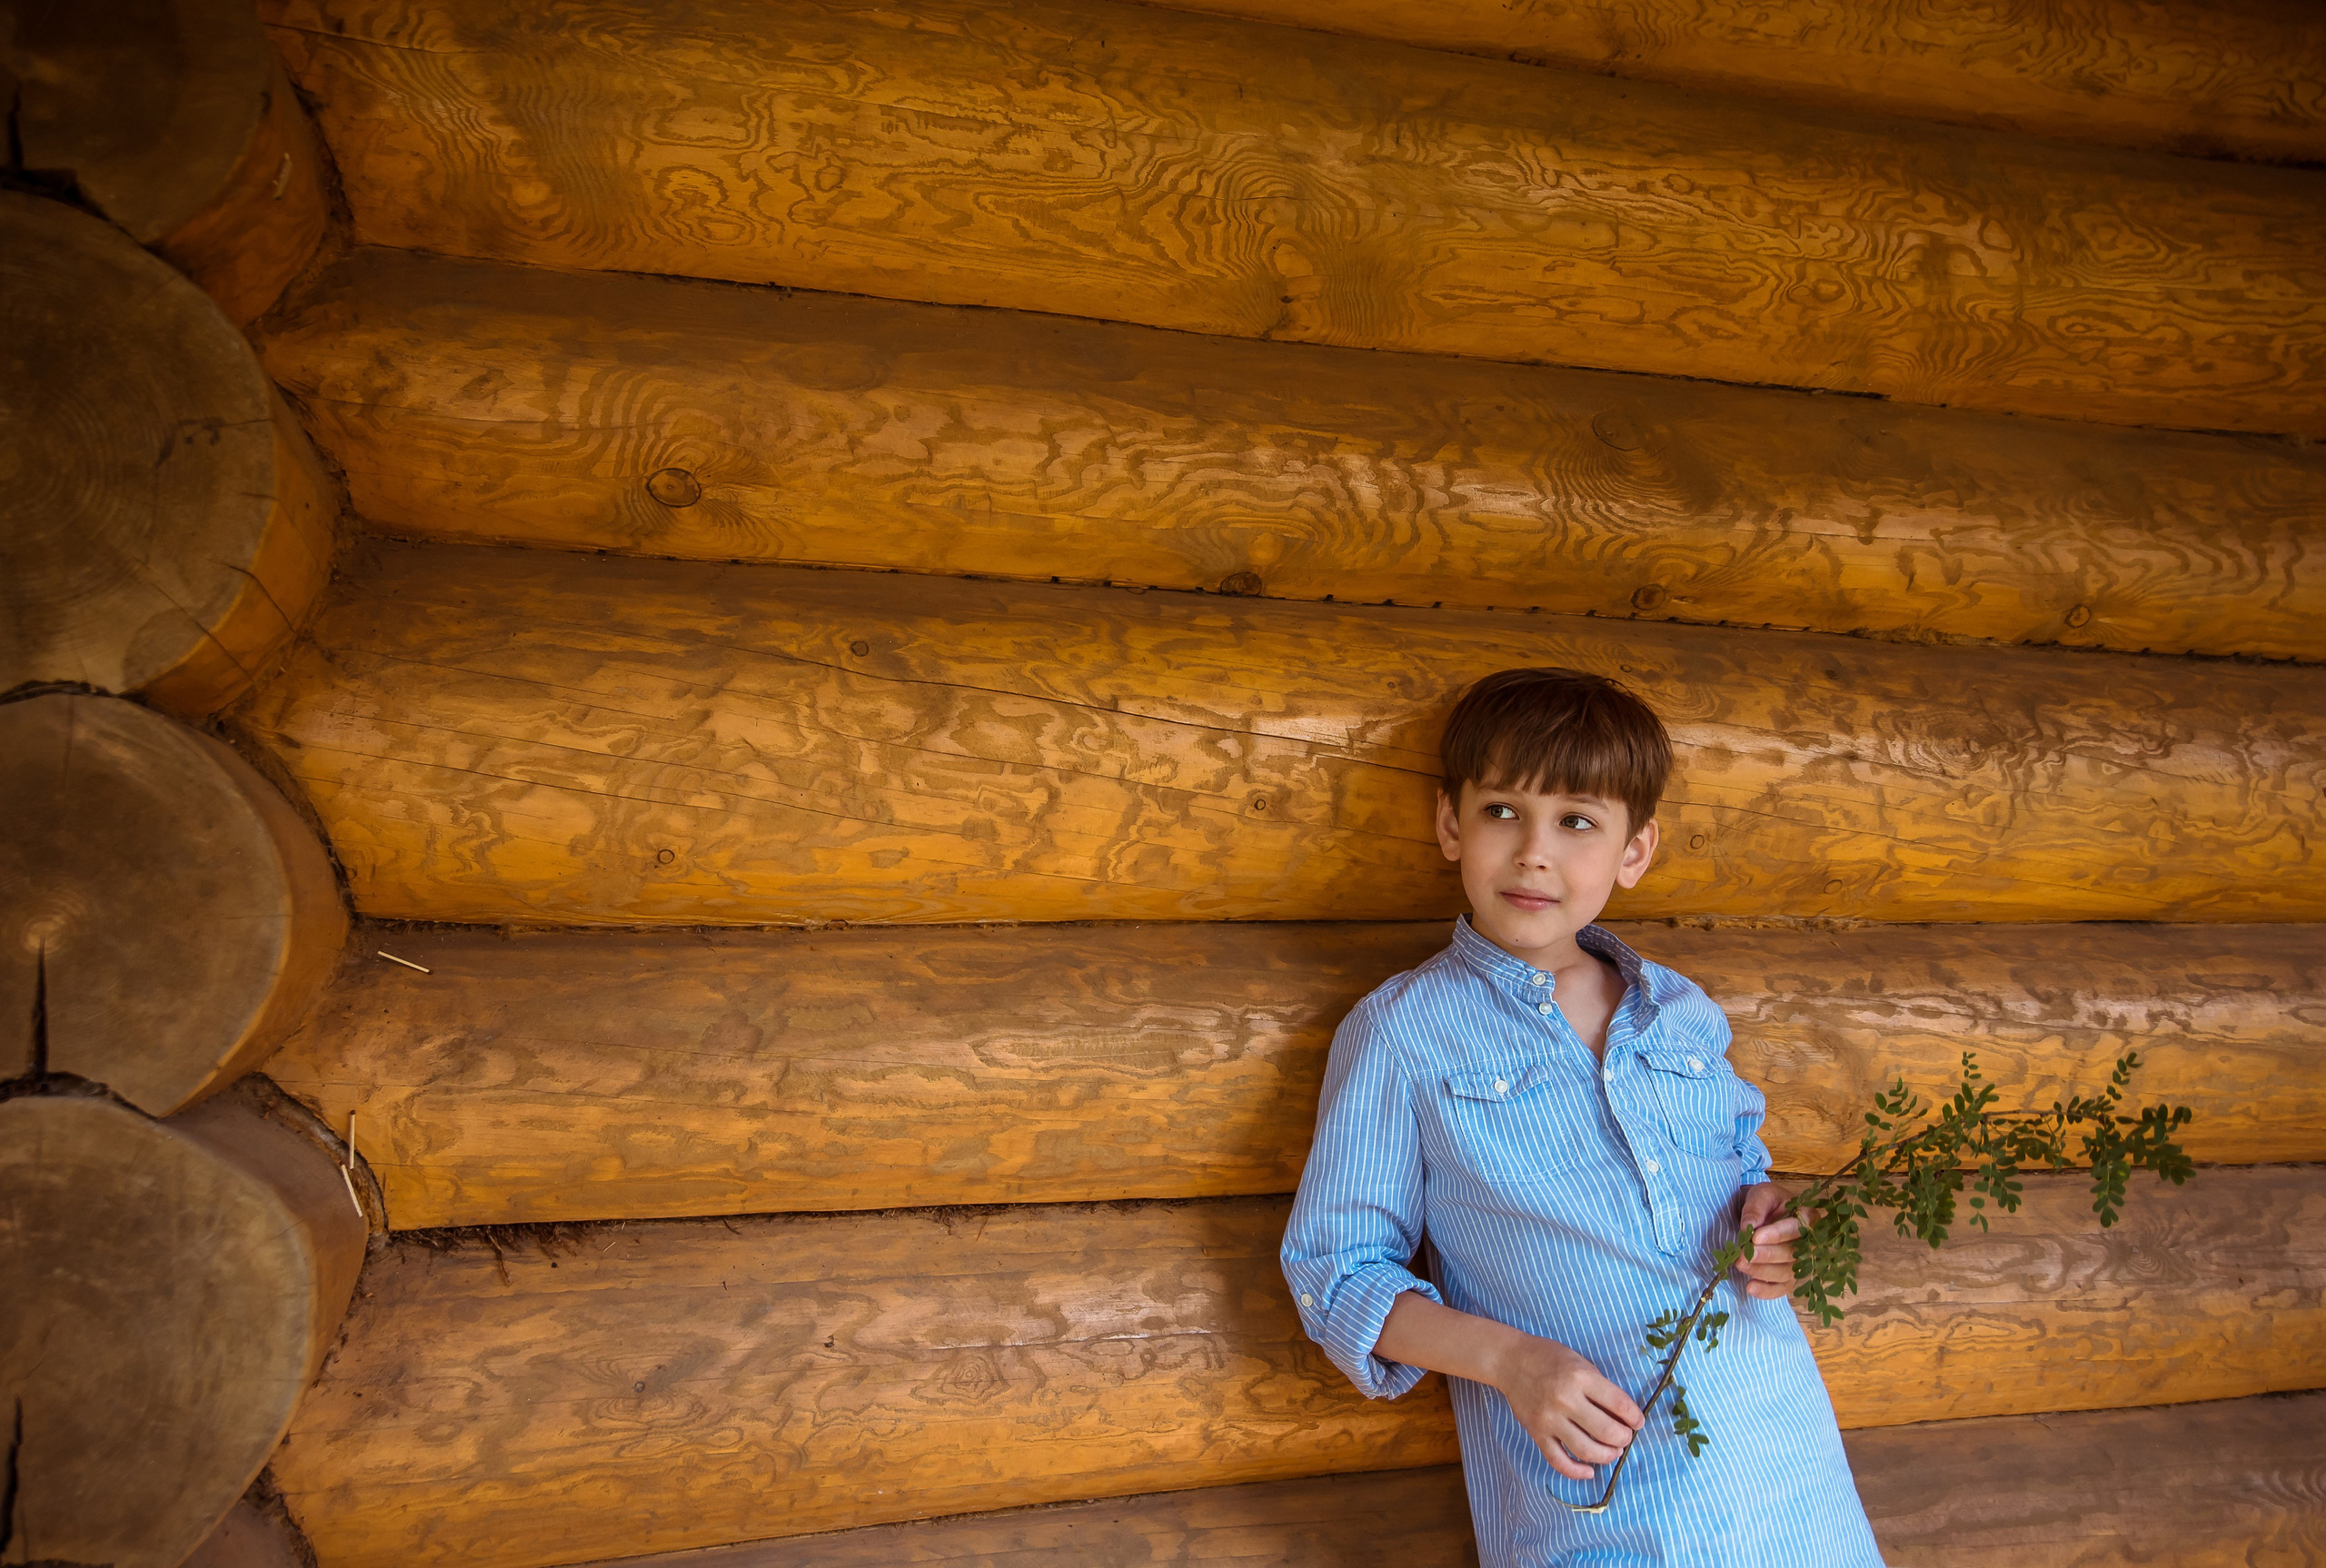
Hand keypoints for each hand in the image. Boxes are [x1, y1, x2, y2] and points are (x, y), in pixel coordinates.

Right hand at [1488, 1334, 1644, 1480]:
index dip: (1634, 1417)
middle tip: (1625, 1437)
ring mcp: (1549, 1419)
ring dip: (1606, 1456)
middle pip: (1606, 1431)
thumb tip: (1623, 1417)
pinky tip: (1589, 1470)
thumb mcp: (1580, 1362)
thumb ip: (1600, 1388)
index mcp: (1580, 1377)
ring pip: (1585, 1450)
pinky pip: (1558, 1460)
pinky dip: (1576, 1471)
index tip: (1638, 1422)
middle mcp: (1565, 1399)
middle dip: (1623, 1438)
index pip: (1618, 1403)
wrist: (1510, 1361)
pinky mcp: (1536, 1433)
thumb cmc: (1550, 1358)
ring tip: (1613, 1452)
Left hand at [1735, 1181, 1800, 1300]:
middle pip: (1792, 1254)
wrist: (1762, 1212)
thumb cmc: (1766, 1201)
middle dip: (1766, 1256)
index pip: (1796, 1229)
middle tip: (1743, 1255)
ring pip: (1786, 1273)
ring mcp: (1800, 1262)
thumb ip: (1755, 1207)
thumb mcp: (1761, 1194)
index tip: (1755, 1238)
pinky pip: (1782, 1288)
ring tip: (1741, 1265)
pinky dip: (1767, 1291)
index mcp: (1807, 1218)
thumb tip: (1749, 1227)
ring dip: (1762, 1272)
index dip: (1777, 1235)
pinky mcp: (1788, 1277)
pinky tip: (1750, 1287)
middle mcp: (1809, 1243)